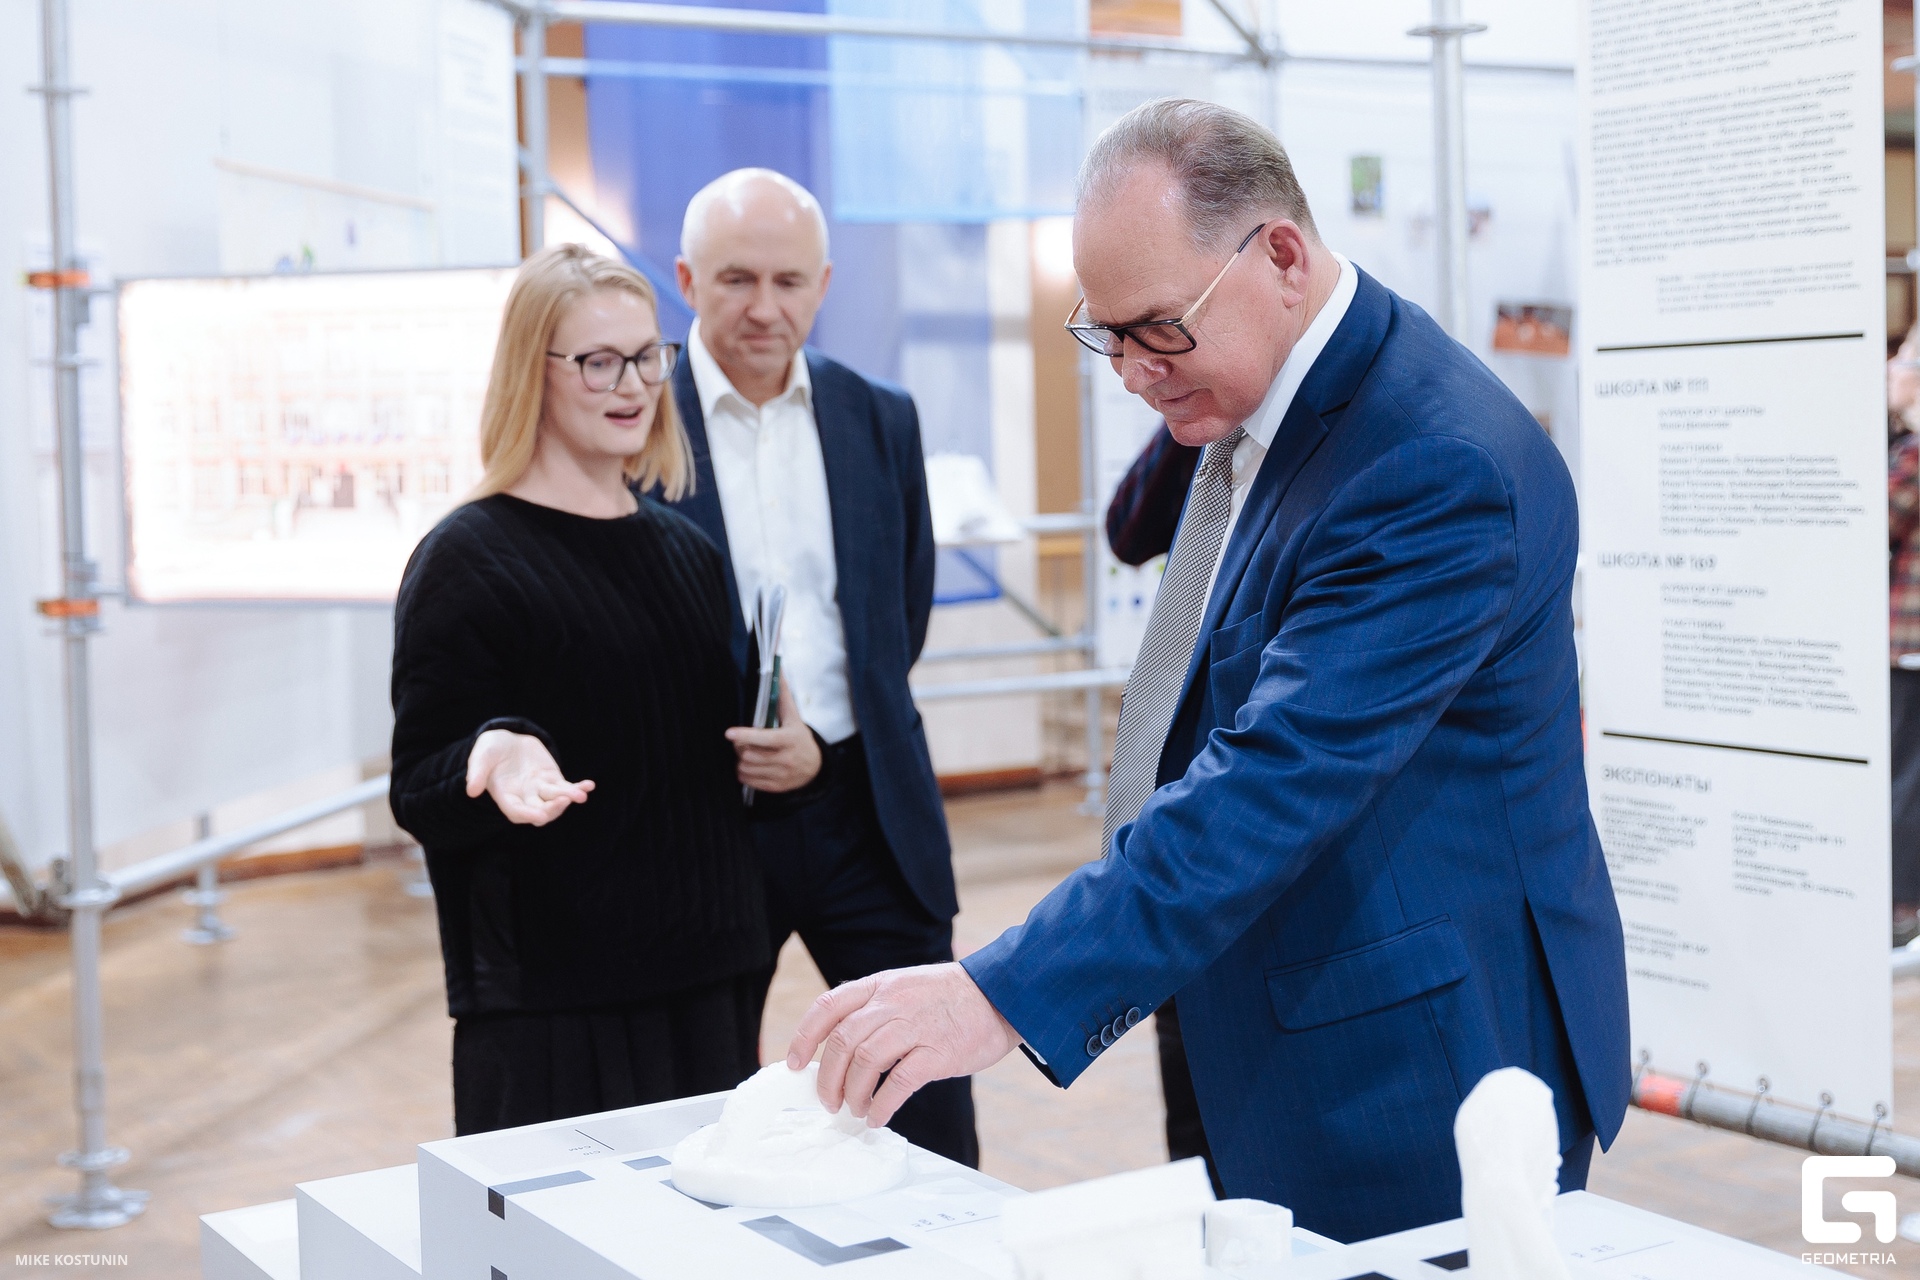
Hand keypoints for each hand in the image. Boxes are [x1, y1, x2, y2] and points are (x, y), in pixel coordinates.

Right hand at [465, 728, 592, 825]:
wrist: (506, 741)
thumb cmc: (490, 751)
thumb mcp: (481, 757)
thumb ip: (477, 773)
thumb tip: (471, 791)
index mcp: (506, 796)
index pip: (517, 812)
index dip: (528, 814)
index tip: (539, 815)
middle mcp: (525, 797)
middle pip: (540, 811)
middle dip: (552, 809)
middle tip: (562, 801)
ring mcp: (541, 790)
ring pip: (556, 799)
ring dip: (569, 798)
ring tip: (581, 794)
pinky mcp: (553, 780)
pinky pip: (568, 787)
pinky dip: (579, 787)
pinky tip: (589, 785)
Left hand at [726, 676, 822, 792]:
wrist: (815, 768)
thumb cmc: (799, 738)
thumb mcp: (795, 718)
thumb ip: (783, 695)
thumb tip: (778, 670)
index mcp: (790, 739)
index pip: (764, 738)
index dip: (745, 736)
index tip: (729, 733)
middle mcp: (786, 759)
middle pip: (749, 754)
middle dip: (740, 746)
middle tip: (741, 741)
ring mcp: (780, 775)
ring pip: (746, 768)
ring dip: (740, 759)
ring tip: (746, 752)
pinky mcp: (775, 787)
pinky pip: (748, 781)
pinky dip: (743, 772)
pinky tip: (749, 765)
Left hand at [787, 962, 1020, 1128]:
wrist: (1002, 994)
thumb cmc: (951, 997)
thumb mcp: (905, 987)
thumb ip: (874, 1009)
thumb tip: (840, 1046)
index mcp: (880, 986)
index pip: (827, 1007)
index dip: (804, 1037)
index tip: (793, 1063)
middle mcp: (892, 1003)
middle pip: (842, 1042)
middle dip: (826, 1078)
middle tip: (828, 1101)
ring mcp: (915, 1026)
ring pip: (865, 1063)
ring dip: (853, 1094)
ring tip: (856, 1109)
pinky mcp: (937, 1052)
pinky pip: (898, 1083)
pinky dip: (882, 1105)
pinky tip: (878, 1116)